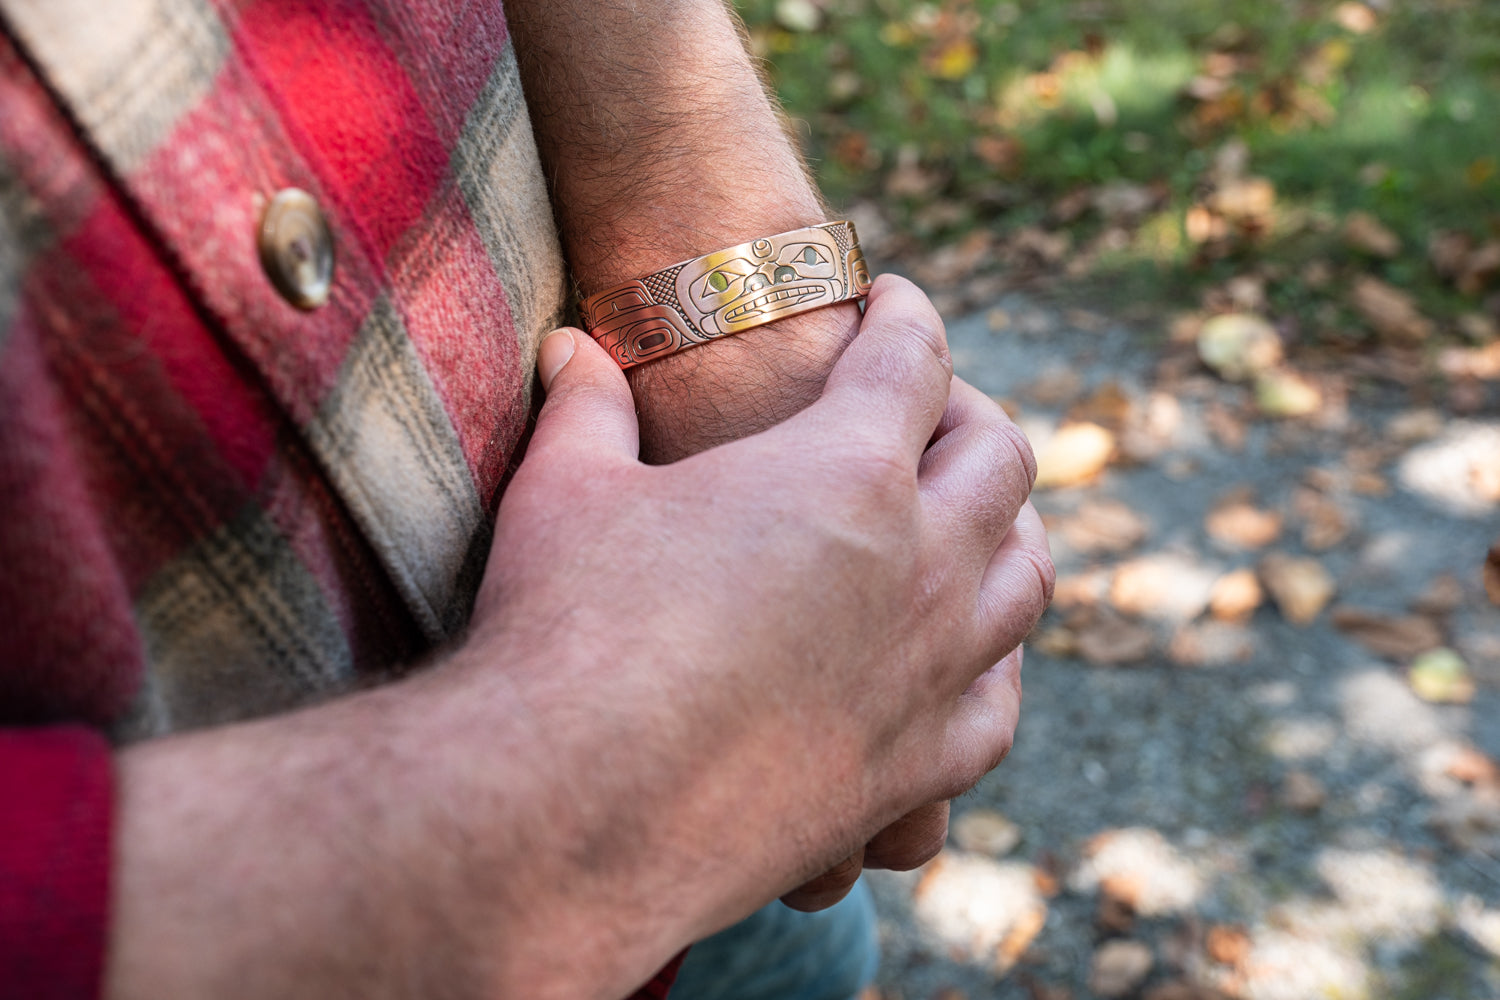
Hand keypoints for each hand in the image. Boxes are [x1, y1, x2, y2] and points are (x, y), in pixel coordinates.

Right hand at [106, 275, 1052, 999]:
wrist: (570, 815)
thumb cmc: (566, 630)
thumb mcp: (564, 489)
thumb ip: (586, 405)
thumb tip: (568, 344)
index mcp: (847, 469)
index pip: (915, 356)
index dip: (904, 312)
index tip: (889, 301)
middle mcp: (922, 563)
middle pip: (1001, 459)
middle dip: (971, 414)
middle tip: (928, 410)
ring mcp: (934, 672)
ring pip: (1026, 579)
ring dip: (1006, 534)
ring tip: (967, 524)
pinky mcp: (915, 770)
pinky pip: (997, 705)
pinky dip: (991, 666)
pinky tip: (959, 661)